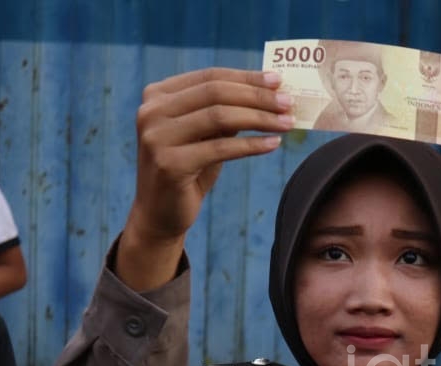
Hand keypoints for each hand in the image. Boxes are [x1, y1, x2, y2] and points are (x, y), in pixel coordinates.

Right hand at [119, 68, 293, 288]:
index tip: (278, 81)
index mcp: (157, 95)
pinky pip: (221, 149)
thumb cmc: (188, 169)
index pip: (210, 77)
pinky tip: (274, 144)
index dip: (247, 78)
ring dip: (259, 118)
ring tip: (287, 123)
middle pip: (216, 93)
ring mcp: (156, 137)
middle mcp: (151, 111)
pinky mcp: (169, 164)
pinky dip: (252, 145)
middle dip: (257, 96)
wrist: (160, 213)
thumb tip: (269, 93)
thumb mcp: (205, 135)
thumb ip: (225, 112)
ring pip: (220, 117)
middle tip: (288, 103)